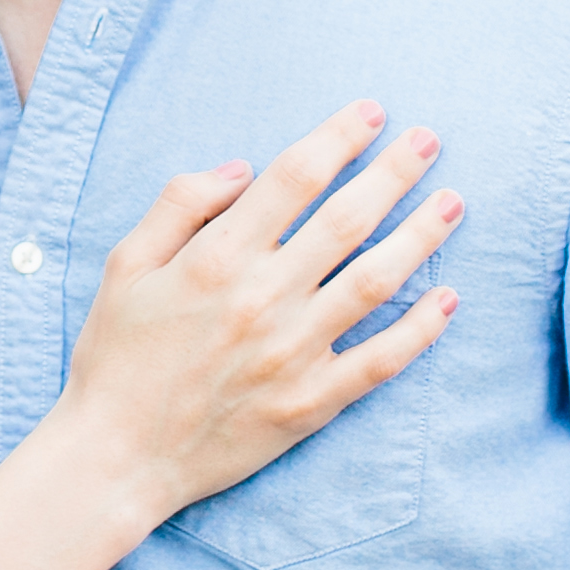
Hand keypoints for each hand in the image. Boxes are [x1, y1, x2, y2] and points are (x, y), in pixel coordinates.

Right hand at [56, 99, 461, 519]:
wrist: (118, 458)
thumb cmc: (116, 357)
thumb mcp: (123, 264)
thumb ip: (179, 203)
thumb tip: (244, 168)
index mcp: (216, 258)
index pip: (294, 177)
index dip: (338, 137)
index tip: (372, 112)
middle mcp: (263, 299)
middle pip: (347, 219)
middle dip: (395, 171)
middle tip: (431, 140)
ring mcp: (293, 353)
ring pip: (376, 281)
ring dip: (421, 235)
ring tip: (453, 202)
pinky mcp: (312, 403)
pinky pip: (381, 360)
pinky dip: (422, 329)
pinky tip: (448, 297)